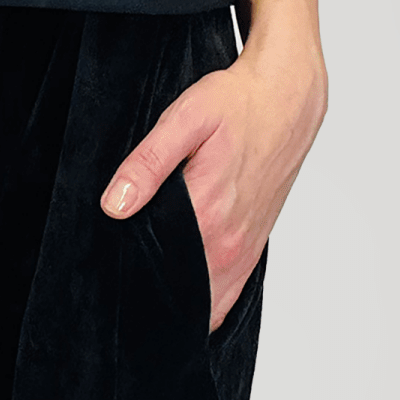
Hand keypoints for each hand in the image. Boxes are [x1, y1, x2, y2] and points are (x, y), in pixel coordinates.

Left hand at [99, 29, 326, 331]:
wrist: (285, 101)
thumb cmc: (237, 105)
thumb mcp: (185, 119)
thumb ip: (148, 164)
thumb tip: (115, 204)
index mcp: (206, 213)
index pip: (154, 265)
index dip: (129, 265)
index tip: (114, 250)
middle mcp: (228, 242)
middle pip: (176, 286)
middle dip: (147, 279)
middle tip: (128, 250)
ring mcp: (243, 251)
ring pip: (203, 298)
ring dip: (177, 290)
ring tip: (152, 261)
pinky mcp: (253, 249)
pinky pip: (226, 294)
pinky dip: (204, 294)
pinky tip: (184, 274)